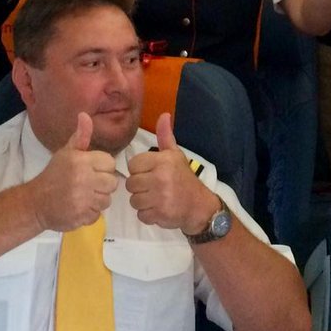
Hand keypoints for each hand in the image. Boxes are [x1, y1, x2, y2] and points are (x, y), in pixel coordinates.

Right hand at [28, 113, 117, 232]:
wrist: (35, 202)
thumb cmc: (54, 175)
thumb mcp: (66, 153)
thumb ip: (80, 136)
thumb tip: (85, 115)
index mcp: (80, 161)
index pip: (110, 163)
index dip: (103, 168)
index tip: (91, 171)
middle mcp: (83, 179)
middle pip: (112, 183)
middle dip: (102, 185)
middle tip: (88, 185)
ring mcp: (82, 199)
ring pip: (106, 200)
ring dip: (97, 200)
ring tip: (83, 196)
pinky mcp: (81, 216)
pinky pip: (98, 214)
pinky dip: (90, 213)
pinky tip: (79, 207)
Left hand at [125, 113, 220, 234]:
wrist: (200, 206)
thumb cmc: (184, 179)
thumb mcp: (176, 155)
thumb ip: (165, 136)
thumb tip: (164, 114)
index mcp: (163, 161)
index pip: (133, 165)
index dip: (140, 171)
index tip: (152, 174)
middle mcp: (161, 177)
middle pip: (131, 184)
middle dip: (140, 188)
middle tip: (154, 188)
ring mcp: (160, 197)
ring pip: (134, 200)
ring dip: (143, 202)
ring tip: (156, 199)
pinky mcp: (160, 214)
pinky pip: (140, 215)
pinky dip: (148, 215)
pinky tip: (158, 209)